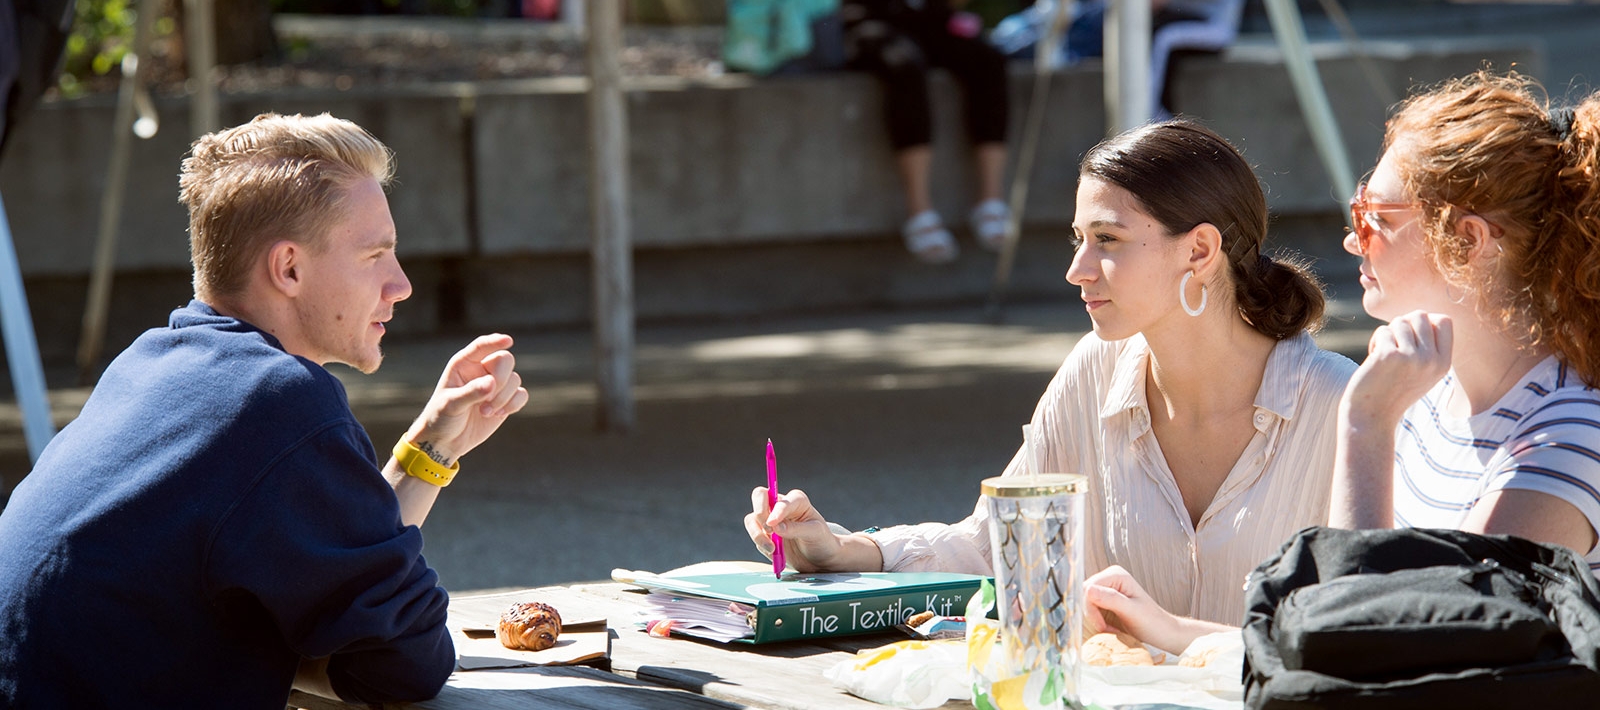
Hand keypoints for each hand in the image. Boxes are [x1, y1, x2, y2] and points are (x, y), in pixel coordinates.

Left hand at [403, 334, 528, 464]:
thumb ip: (471, 392)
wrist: (445, 441)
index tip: (508, 341)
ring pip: (515, 379)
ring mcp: (495, 386)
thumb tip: (492, 383)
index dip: (495, 341)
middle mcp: (481, 371)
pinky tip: (498, 414)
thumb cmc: (441, 418)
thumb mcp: (451, 404)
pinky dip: (514, 404)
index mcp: (464, 364)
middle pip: (505, 360)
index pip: (482, 346)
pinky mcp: (505, 401)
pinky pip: (521, 394)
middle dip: (502, 379)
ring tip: (486, 412)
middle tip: (489, 398)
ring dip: (504, 398)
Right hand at [744, 487, 849, 572]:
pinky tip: (773, 552)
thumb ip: (796, 528)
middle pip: (759, 496)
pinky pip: (754, 535)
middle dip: (760, 512)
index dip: (776, 511)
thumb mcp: (815, 533)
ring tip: (772, 548)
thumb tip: (776, 527)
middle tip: (768, 530)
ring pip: (752, 518)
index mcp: (797, 501)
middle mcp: (780, 506)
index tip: (773, 525)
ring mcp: (770, 519)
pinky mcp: (764, 534)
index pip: (782, 499)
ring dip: (757, 533)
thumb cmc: (821, 540)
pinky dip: (760, 544)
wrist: (819, 559)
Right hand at [1084, 566, 1173, 638]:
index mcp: (1116, 575)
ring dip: (1094, 620)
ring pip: (1084, 605)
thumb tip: (1088, 590)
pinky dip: (1096, 622)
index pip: (1088, 588)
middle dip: (1092, 615)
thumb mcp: (1132, 611)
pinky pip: (1090, 611)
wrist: (1162, 633)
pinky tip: (1109, 628)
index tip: (1103, 626)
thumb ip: (1111, 599)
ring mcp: (1105, 590)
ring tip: (1111, 630)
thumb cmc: (1152, 622)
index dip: (1091, 608)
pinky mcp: (1104, 602)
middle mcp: (1108, 579)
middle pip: (1084, 596)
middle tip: (1107, 629)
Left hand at [1345, 311, 1452, 425]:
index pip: (1444, 321)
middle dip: (1403, 324)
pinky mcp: (1389, 356)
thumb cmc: (1394, 391)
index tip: (1411, 336)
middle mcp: (1432, 360)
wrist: (1372, 416)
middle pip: (1421, 315)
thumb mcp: (1422, 372)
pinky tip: (1373, 360)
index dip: (1425, 321)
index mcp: (1444, 364)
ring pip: (1400, 322)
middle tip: (1394, 343)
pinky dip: (1375, 342)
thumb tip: (1422, 315)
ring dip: (1388, 334)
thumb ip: (1428, 347)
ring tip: (1383, 354)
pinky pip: (1383, 332)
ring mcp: (1412, 358)